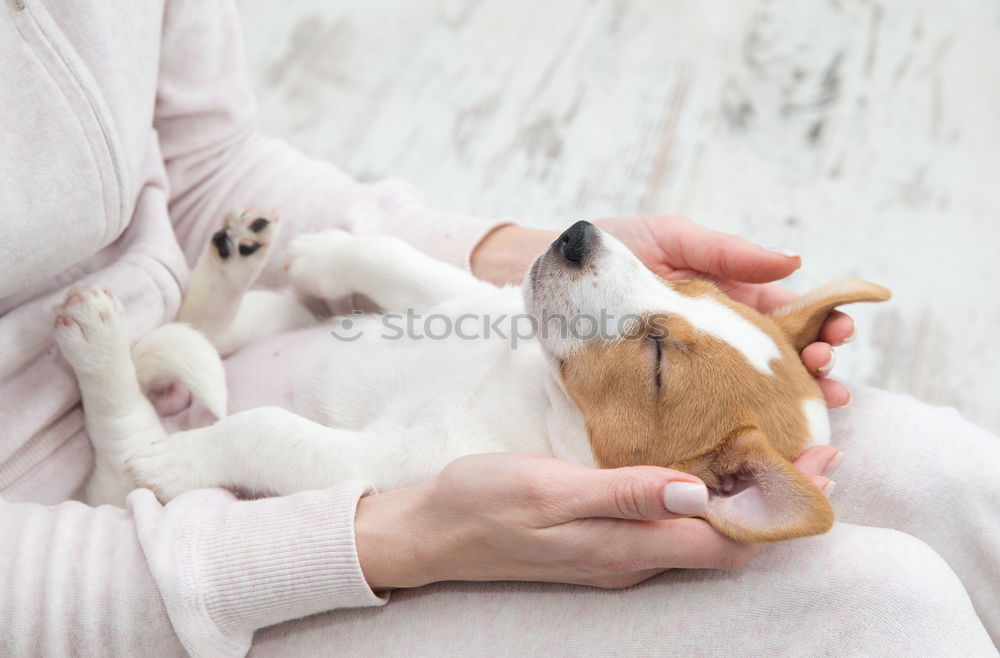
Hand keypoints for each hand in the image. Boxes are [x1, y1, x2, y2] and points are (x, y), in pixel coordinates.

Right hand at [354, 449, 837, 590]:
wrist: (432, 532)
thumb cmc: (483, 503)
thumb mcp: (548, 488)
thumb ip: (624, 493)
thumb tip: (697, 491)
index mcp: (625, 547)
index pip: (727, 541)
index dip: (780, 510)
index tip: (820, 463)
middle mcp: (632, 559)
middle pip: (726, 542)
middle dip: (776, 503)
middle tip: (814, 450)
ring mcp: (617, 553)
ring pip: (702, 534)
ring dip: (745, 500)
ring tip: (774, 450)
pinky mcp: (603, 539)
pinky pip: (672, 526)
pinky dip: (705, 498)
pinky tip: (705, 464)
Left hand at [471, 218, 852, 407]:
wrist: (551, 281)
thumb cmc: (606, 254)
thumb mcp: (668, 239)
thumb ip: (726, 251)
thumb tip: (793, 262)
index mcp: (725, 299)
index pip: (785, 315)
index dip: (820, 324)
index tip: (840, 332)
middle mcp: (716, 339)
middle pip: (781, 358)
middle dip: (816, 367)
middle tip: (830, 376)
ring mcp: (692, 370)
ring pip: (753, 389)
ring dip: (794, 398)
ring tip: (820, 405)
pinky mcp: (665, 397)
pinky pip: (707, 412)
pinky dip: (741, 422)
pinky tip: (764, 433)